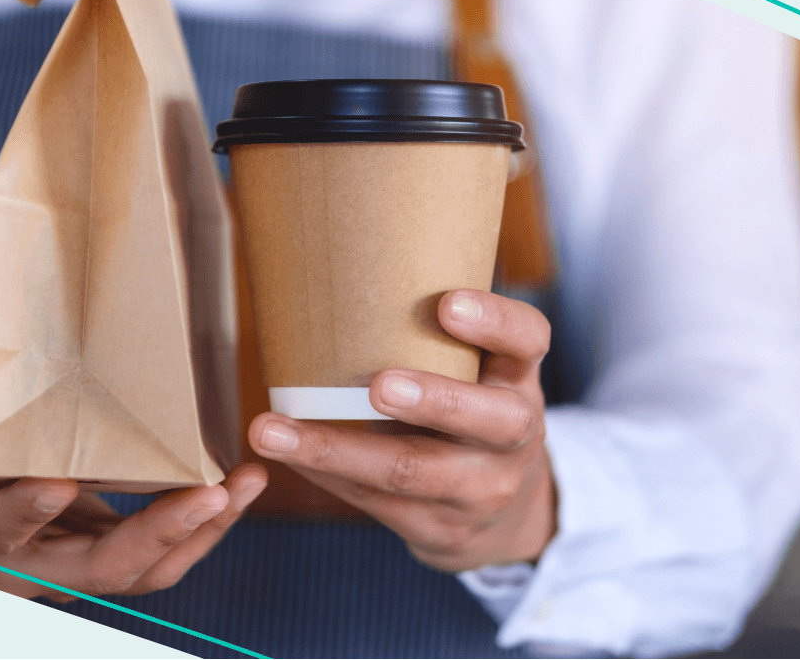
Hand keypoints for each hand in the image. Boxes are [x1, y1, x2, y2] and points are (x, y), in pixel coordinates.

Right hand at [0, 380, 267, 600]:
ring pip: (141, 571)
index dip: (24, 513)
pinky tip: (238, 485)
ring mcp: (68, 568)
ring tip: (244, 485)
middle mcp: (21, 570)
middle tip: (208, 493)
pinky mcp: (101, 553)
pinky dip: (201, 524)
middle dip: (157, 535)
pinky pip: (159, 554)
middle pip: (96, 571)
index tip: (56, 482)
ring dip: (198, 532)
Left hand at [248, 289, 556, 572]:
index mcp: (519, 376)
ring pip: (412, 471)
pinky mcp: (440, 527)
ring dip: (336, 450)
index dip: (494, 321)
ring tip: (272, 430)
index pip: (528, 340)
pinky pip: (377, 501)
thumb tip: (332, 272)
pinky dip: (325, 473)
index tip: (448, 303)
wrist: (504, 512)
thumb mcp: (476, 372)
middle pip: (487, 419)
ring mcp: (482, 487)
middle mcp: (514, 433)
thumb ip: (432, 337)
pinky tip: (284, 453)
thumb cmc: (467, 410)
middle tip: (377, 385)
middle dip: (432, 401)